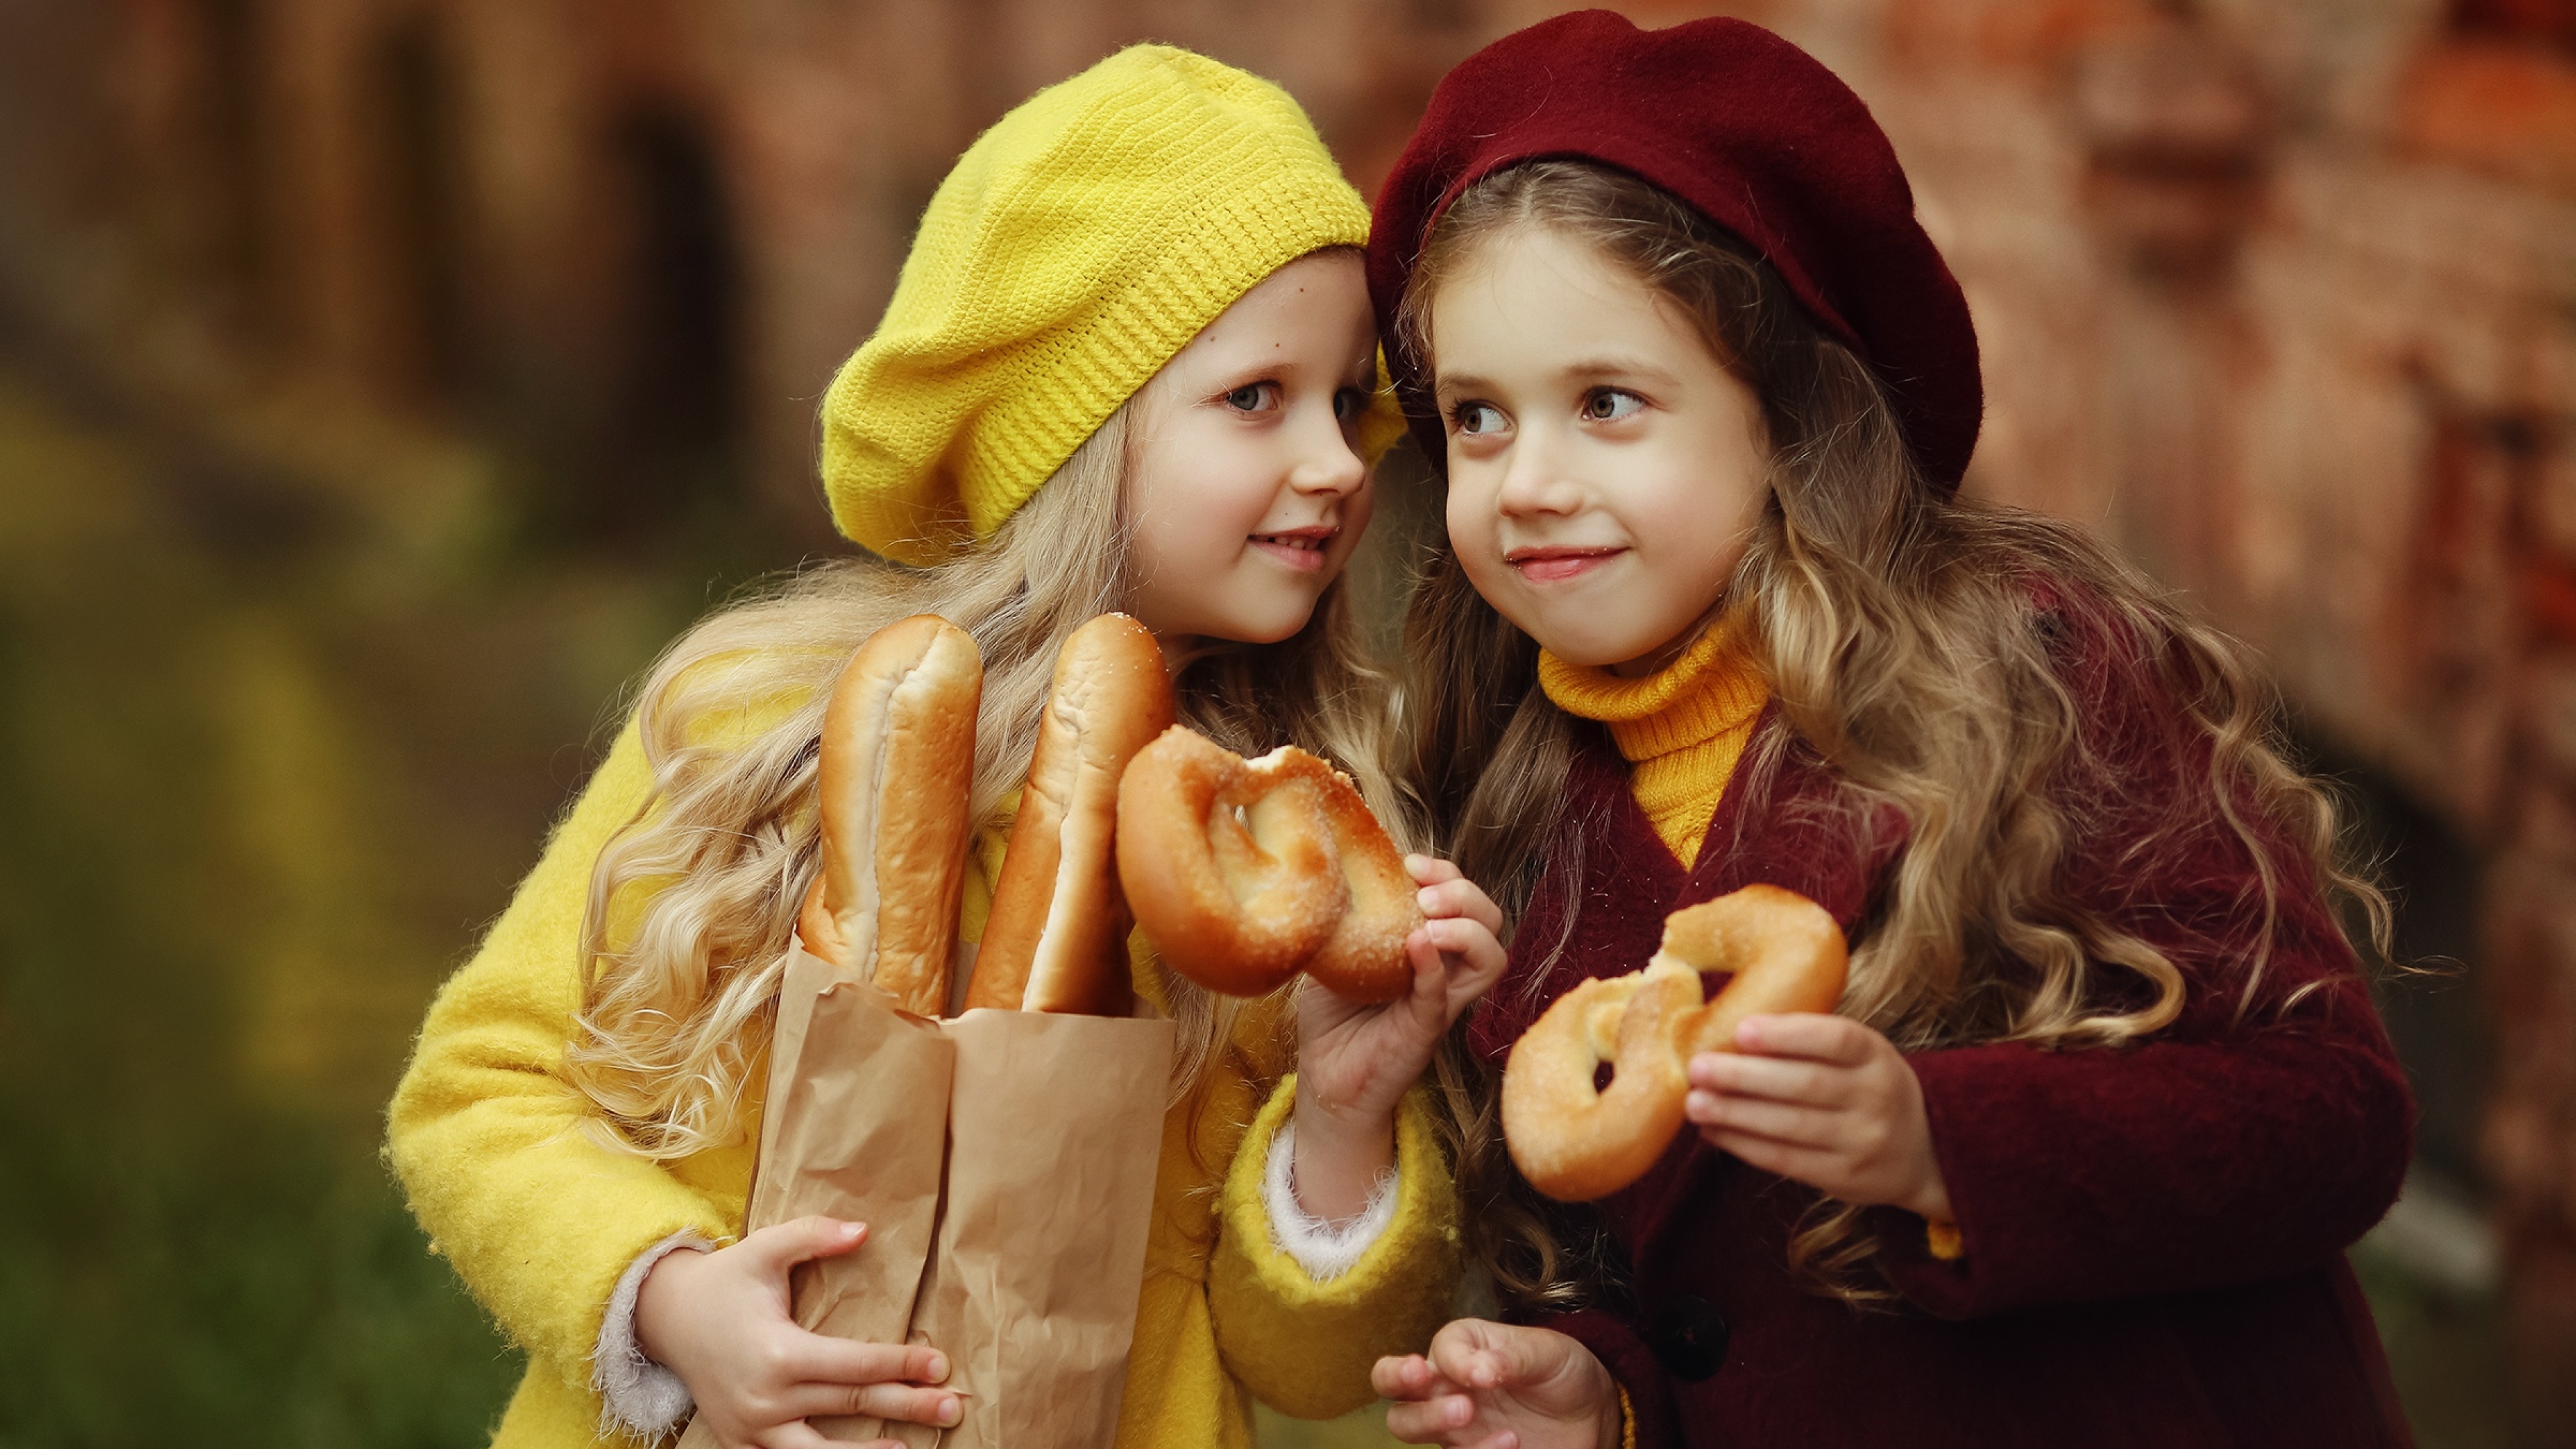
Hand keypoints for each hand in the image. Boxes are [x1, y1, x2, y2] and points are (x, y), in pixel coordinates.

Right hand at [635, 1216, 958, 1448]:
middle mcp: (767, 1400)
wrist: (666, 1319)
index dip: (902, 1364)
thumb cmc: (725, 1281)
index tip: (940, 1364)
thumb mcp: (764, 1248)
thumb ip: (814, 1236)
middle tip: (954, 1408)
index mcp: (779, 1354)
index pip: (856, 1365)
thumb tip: (864, 1230)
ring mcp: (753, 1429)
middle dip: (908, 1407)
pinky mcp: (742, 1443)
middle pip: (852, 1406)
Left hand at [1292, 856, 1506, 1218]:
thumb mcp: (1337, 953)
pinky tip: (1415, 946)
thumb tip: (1334, 872)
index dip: (1448, 873)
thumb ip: (1348, 918)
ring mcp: (1442, 1001)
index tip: (1410, 862)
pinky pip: (1443, 996)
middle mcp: (1447, 971)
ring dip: (1465, 929)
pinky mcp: (1426, 1030)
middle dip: (1464, 893)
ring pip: (1491, 958)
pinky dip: (1434, 967)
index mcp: (1431, 946)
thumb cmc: (1332, 1018)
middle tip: (1423, 895)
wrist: (1324, 1079)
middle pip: (1490, 921)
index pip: (1463, 899)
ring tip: (1428, 922)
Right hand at [1375, 1319, 1622, 1448]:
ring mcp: (1452, 1423)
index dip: (1453, 1361)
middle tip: (1449, 1395)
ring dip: (1429, 1421)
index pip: (1440, 1348)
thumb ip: (1511, 1357)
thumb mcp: (1547, 1353)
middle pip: (1394, 1385)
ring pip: (1405, 1424)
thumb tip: (1478, 1370)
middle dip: (1399, 1382)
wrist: (1590, 1415)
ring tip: (1470, 1416)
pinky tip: (1511, 1443)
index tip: (1484, 1374)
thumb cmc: (1561, 1370)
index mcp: (1464, 1347)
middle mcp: (1447, 1384)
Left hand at [1686, 1014, 1952, 1220]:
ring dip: (1735, 1114)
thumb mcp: (1858, 1055)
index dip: (1788, 1035)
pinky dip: (1744, 1145)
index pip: (1836, 1039)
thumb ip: (1810, 1040)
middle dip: (1745, 1077)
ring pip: (1791, 1127)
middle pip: (1806, 1085)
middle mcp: (1875, 1097)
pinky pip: (1786, 1161)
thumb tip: (1727, 1027)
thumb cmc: (1864, 1086)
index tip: (1742, 1030)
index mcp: (1876, 1055)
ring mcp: (1862, 1141)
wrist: (1922, 1151)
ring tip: (1695, 1103)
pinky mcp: (1844, 1178)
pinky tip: (1714, 1131)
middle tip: (1698, 1067)